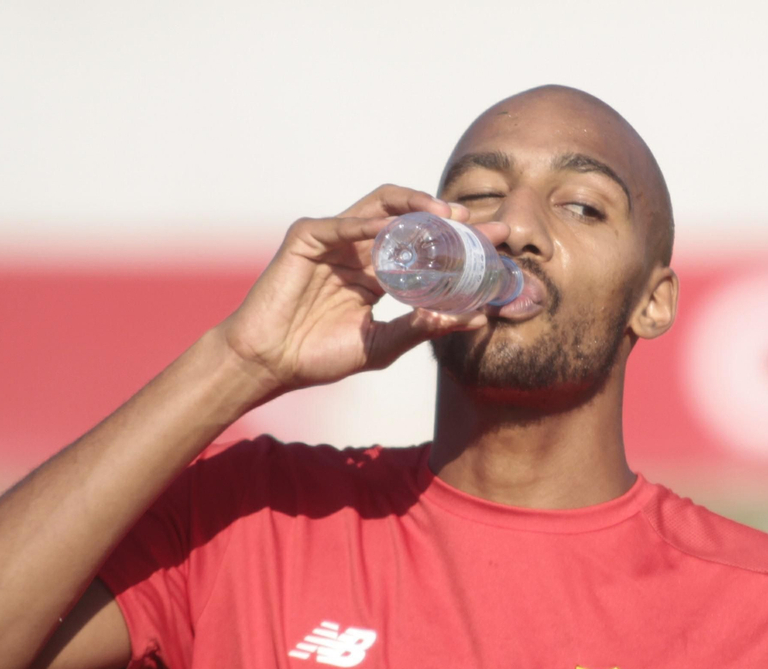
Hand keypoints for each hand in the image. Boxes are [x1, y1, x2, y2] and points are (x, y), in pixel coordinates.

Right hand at [214, 185, 509, 394]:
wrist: (269, 364)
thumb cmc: (318, 356)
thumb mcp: (384, 346)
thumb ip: (425, 328)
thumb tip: (476, 318)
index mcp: (379, 273)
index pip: (428, 250)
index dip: (462, 246)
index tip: (498, 248)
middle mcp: (360, 249)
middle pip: (412, 221)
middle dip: (449, 219)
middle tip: (483, 225)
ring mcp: (334, 239)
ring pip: (381, 206)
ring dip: (416, 206)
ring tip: (447, 216)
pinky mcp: (306, 237)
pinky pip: (342, 223)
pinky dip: (368, 223)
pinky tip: (394, 229)